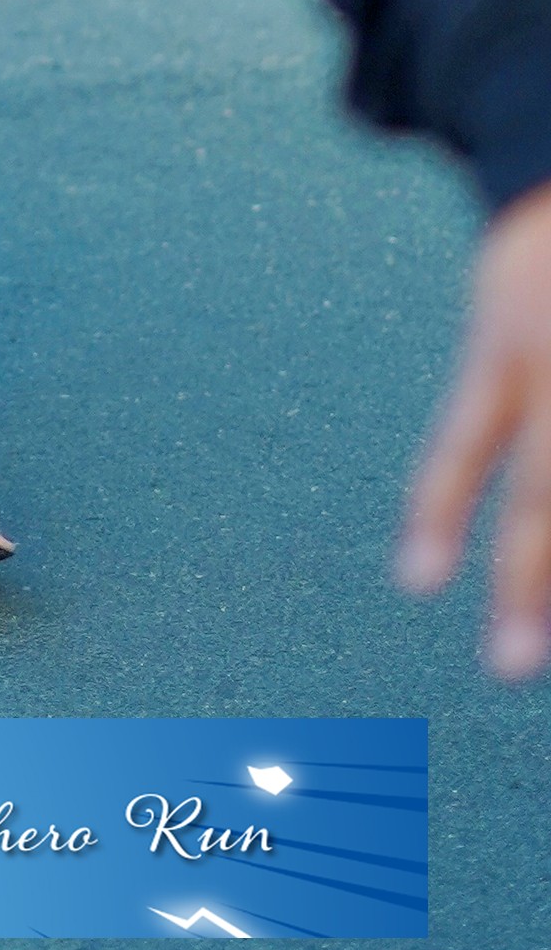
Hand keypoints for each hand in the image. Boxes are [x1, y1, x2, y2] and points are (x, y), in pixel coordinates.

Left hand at [396, 178, 550, 678]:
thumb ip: (494, 411)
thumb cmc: (539, 281)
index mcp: (506, 345)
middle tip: (505, 667)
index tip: (412, 584)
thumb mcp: (502, 328)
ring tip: (545, 644)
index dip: (439, 506)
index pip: (467, 437)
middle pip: (543, 485)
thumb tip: (478, 553)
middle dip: (526, 581)